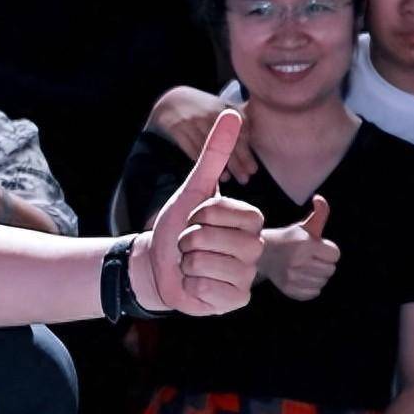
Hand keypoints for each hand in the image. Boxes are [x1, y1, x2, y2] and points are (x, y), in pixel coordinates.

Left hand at [136, 109, 263, 315]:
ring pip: (207, 263)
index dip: (200, 213)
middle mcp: (254, 249)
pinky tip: (195, 283)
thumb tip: (232, 113)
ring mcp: (247, 277)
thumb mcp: (193, 188)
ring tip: (191, 263)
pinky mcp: (236, 301)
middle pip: (213, 238)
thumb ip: (214, 153)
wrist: (159, 263)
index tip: (196, 218)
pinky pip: (207, 289)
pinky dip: (191, 285)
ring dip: (187, 262)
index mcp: (250, 221)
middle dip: (188, 238)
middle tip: (190, 244)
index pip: (226, 211)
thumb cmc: (178, 225)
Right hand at [147, 87, 257, 184]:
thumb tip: (254, 145)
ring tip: (227, 178)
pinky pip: (191, 147)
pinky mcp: (177, 126)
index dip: (246, 153)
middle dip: (236, 162)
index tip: (252, 169)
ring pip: (208, 146)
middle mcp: (211, 113)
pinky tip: (207, 171)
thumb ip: (240, 121)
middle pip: (226, 141)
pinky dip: (200, 160)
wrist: (173, 98)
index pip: (240, 132)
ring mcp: (193, 120)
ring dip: (219, 165)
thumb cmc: (204, 108)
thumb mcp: (223, 108)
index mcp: (226, 108)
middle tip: (244, 178)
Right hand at [258, 196, 339, 300]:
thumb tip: (319, 198)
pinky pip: (314, 293)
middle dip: (323, 263)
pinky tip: (301, 278)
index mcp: (306, 244)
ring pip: (323, 282)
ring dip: (317, 276)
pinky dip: (310, 288)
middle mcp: (299, 261)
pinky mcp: (289, 289)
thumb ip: (319, 213)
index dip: (328, 250)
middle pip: (331, 270)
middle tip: (310, 258)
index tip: (317, 248)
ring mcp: (293, 277)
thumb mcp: (304, 226)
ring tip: (305, 268)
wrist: (262, 254)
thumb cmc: (288, 239)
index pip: (335, 254)